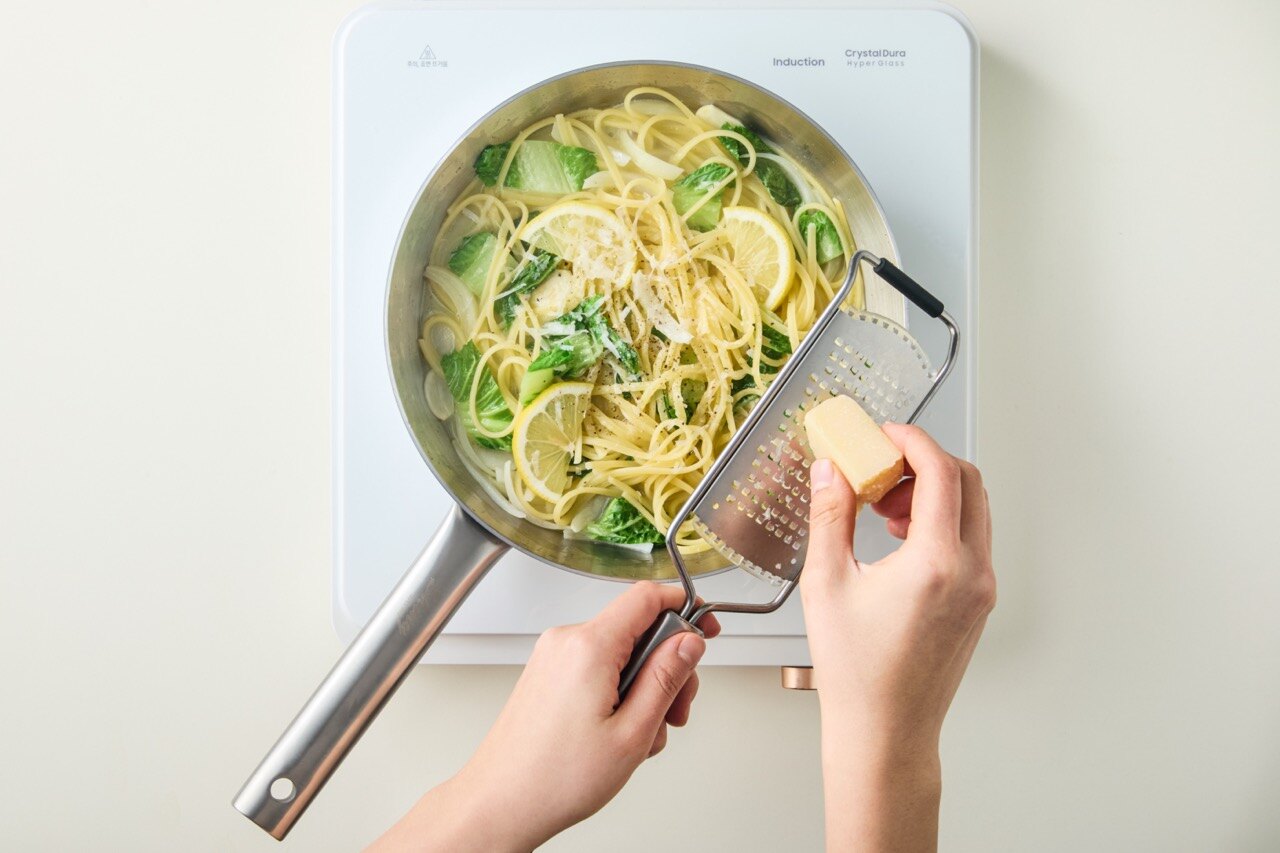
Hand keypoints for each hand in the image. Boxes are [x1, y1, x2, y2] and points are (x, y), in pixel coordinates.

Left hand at [369, 582, 719, 852]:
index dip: (685, 606)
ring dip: (644, 686)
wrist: (501, 803)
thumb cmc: (555, 778)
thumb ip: (666, 678)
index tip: (705, 628)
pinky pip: (598, 666)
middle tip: (675, 709)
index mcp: (589, 647)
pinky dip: (618, 691)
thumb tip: (690, 642)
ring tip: (643, 734)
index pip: (647, 596)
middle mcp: (566, 641)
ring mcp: (553, 657)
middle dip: (667, 666)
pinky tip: (619, 731)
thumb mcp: (632, 732)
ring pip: (620, 652)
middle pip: (638, 628)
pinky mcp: (548, 673)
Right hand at [801, 423, 993, 852]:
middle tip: (881, 467)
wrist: (885, 730)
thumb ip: (831, 516)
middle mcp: (972, 572)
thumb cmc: (856, 671)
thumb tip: (831, 471)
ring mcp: (982, 588)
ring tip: (881, 509)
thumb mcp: (827, 583)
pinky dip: (940, 522)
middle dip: (924, 462)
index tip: (885, 433)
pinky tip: (897, 539)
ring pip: (973, 510)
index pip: (941, 472)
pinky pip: (971, 540)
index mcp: (938, 562)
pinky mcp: (979, 601)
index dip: (912, 440)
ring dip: (932, 492)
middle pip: (968, 482)